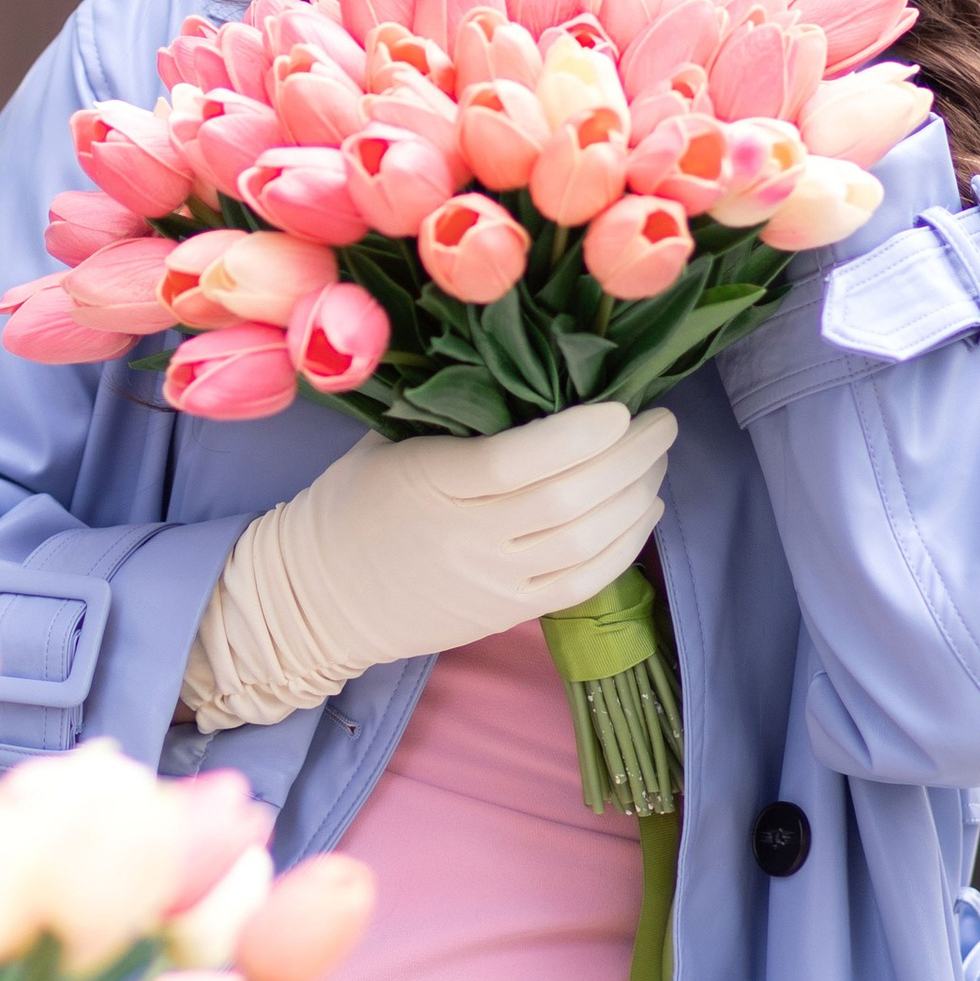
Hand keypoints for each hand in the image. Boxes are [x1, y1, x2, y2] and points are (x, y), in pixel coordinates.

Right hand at [179, 403, 676, 733]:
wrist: (319, 597)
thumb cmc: (353, 502)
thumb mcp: (387, 441)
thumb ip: (453, 410)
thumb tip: (537, 366)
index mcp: (429, 484)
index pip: (519, 461)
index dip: (580, 434)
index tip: (621, 406)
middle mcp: (466, 539)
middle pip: (568, 499)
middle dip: (630, 458)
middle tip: (660, 422)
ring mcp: (492, 583)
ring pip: (587, 541)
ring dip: (636, 496)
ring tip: (657, 460)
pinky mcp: (507, 615)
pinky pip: (585, 583)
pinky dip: (626, 545)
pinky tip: (643, 510)